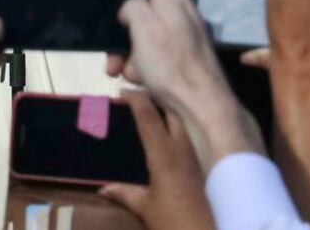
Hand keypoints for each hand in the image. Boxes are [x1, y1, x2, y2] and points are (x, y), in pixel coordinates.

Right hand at [99, 92, 213, 229]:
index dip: (135, 99)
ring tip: (154, 114)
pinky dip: (180, 131)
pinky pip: (191, 138)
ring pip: (184, 123)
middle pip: (172, 111)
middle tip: (139, 100)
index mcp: (163, 154)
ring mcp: (197, 155)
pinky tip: (173, 139)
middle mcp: (183, 148)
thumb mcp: (146, 208)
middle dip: (156, 100)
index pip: (148, 116)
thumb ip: (125, 194)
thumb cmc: (174, 222)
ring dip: (169, 114)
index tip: (122, 93)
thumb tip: (103, 189)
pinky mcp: (206, 165)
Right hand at [109, 0, 262, 169]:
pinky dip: (141, 64)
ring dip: (127, 50)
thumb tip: (131, 7)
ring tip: (119, 71)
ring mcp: (183, 34)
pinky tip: (139, 81)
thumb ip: (133, 8)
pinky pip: (153, 53)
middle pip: (144, 2)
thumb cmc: (172, 64)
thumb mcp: (144, 29)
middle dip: (121, 24)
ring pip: (145, 32)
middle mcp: (180, 10)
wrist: (203, 106)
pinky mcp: (183, 56)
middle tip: (107, 42)